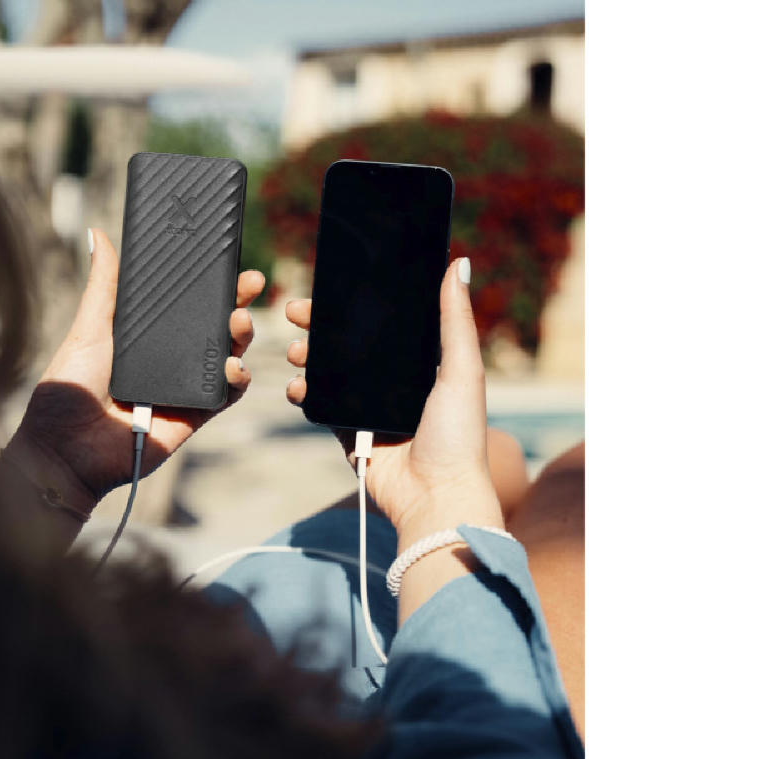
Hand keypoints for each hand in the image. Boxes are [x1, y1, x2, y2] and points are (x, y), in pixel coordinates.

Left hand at [18, 228, 264, 503]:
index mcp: (147, 337)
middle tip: (249, 283)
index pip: (188, 305)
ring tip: (239, 321)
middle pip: (215, 326)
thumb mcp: (88, 328)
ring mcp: (184, 388)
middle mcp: (170, 360)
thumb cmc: (67, 391)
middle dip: (237, 302)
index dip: (211, 284)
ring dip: (241, 336)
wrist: (65, 449)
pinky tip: (233, 365)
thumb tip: (98, 235)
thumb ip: (104, 286)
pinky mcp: (194, 416)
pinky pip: (226, 395)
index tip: (229, 262)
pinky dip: (237, 378)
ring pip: (227, 356)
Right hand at [284, 258, 503, 540]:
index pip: (382, 324)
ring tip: (295, 351)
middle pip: (348, 344)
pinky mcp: (349, 432)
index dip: (355, 305)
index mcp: (421, 364)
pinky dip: (304, 393)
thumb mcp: (462, 370)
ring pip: (328, 371)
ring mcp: (369, 407)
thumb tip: (458, 262)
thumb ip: (455, 319)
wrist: (434, 497)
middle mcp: (393, 383)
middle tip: (295, 312)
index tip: (331, 287)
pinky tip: (297, 387)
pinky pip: (320, 406)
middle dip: (319, 326)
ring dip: (307, 356)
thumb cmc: (458, 436)